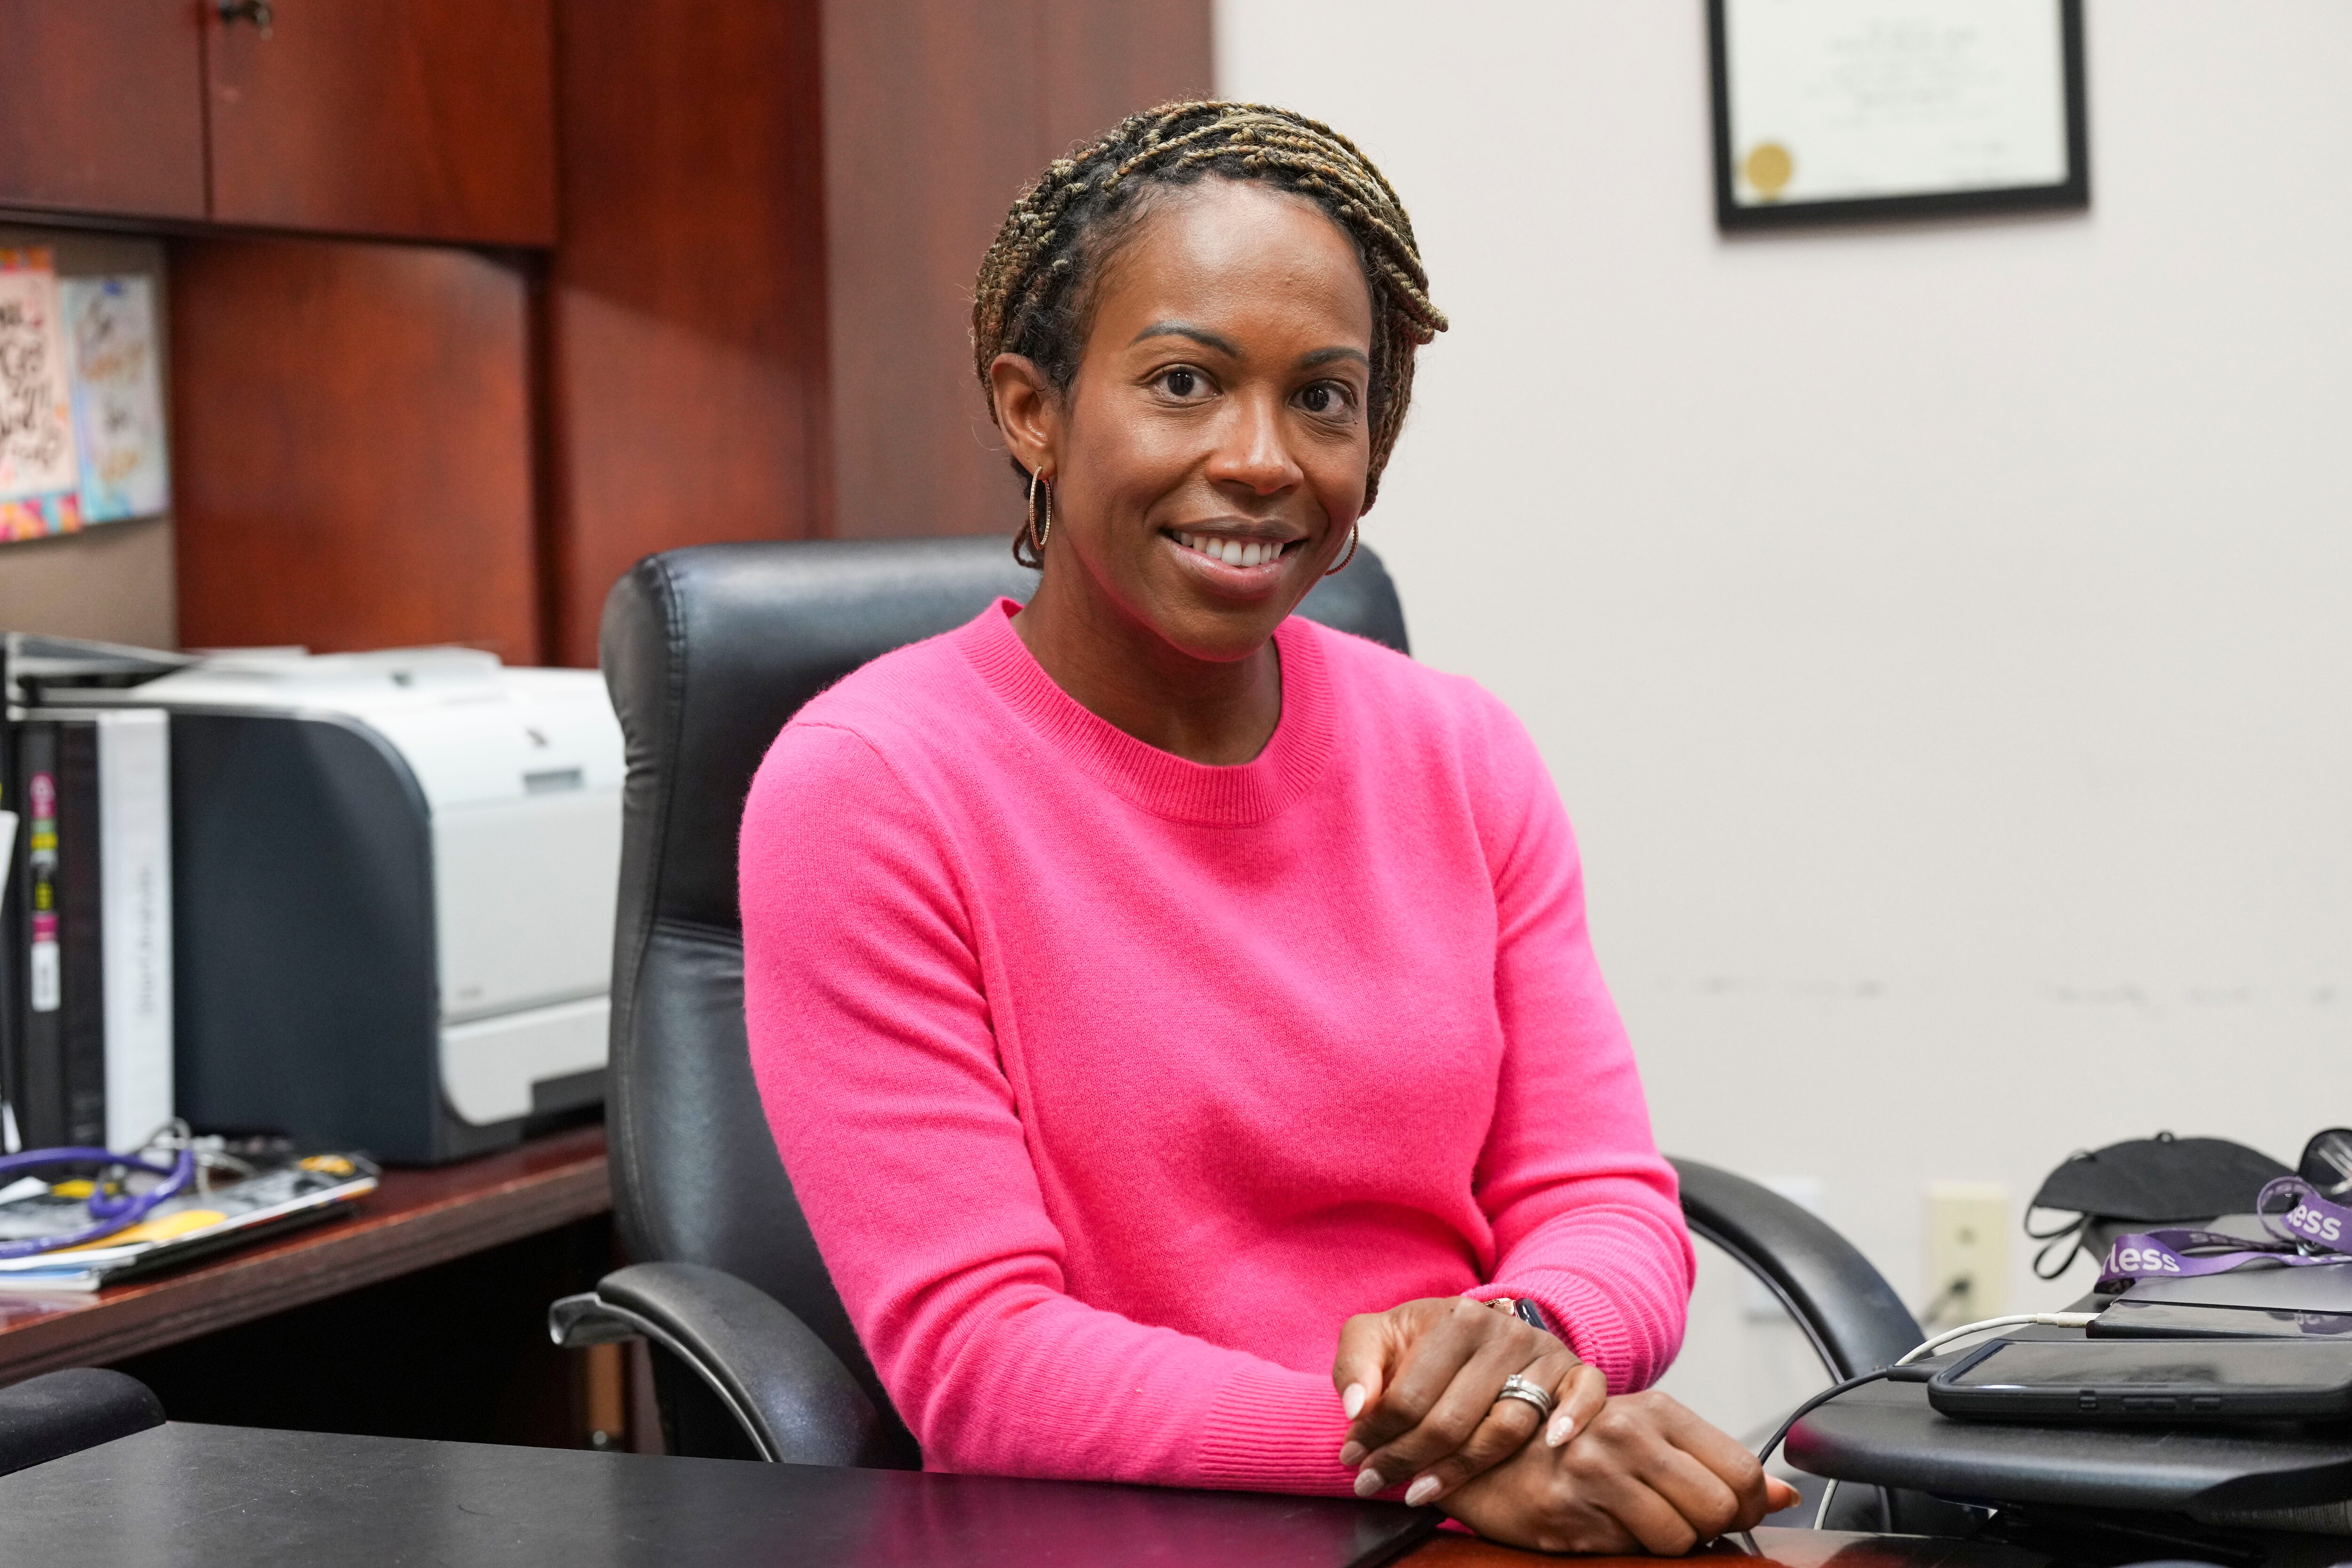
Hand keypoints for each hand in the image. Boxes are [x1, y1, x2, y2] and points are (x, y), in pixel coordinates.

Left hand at [1332, 1296, 1605, 1506]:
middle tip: (1374, 1485)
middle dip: (1408, 1459)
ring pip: (1506, 1426)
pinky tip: (1553, 1443)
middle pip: (1454, 1419)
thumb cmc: (1420, 1342)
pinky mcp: (1575, 1372)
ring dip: (1462, 1467)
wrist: (1476, 1328)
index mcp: (1456, 1317)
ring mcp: (1544, 1353)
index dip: (1376, 1435)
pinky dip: (1574, 1418)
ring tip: (1420, 1492)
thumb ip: (1355, 1365)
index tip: (1352, 1461)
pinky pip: (1585, 1395)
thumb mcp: (1377, 1337)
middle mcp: (1504, 1332)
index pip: (1411, 1395)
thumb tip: (1356, 1409)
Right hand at [1438, 1388, 1801, 1554]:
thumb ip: (1714, 1463)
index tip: (1730, 1511)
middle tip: (1687, 1521)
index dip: (1749, 1505)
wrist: (1490, 1451)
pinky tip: (1607, 1526)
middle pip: (1718, 1508)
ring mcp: (1594, 1476)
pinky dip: (1630, 1549)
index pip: (1742, 1471)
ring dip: (1671, 1544)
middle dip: (1713, 1528)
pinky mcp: (1568, 1516)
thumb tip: (1786, 1496)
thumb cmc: (1577, 1445)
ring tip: (1641, 1521)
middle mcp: (1626, 1435)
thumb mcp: (1648, 1435)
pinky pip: (1632, 1553)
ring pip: (1680, 1540)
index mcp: (1654, 1410)